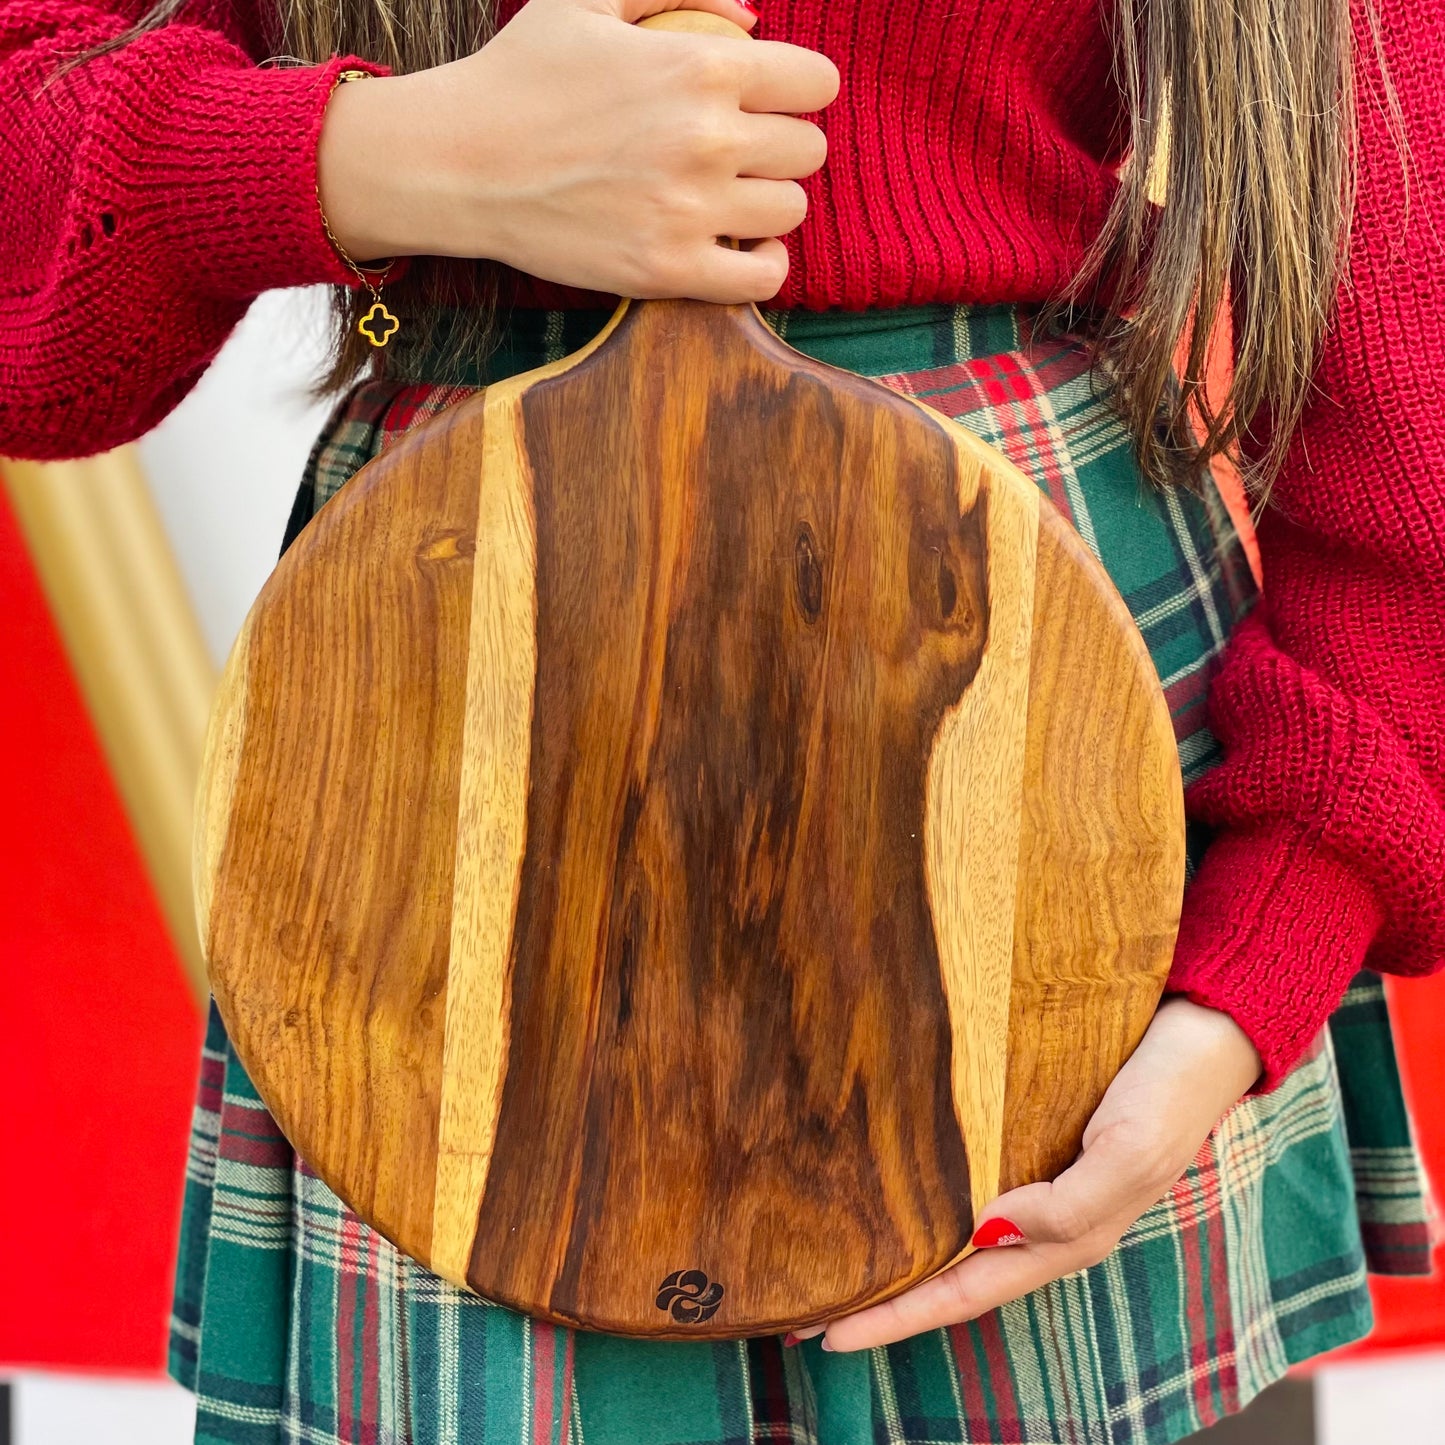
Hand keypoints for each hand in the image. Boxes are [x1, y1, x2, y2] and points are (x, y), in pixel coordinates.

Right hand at [316, 0, 839, 301]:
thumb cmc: (521, 76)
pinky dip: (764, 265)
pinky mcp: (669, 270)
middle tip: (745, 152)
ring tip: (733, 198)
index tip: (775, 100)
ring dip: (769, 204)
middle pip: (809, 150)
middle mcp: (708, 139)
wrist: (459, 162)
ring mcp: (690, 210)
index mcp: (702, 66)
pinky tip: (741, 248)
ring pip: (790, 211)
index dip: (801, 89)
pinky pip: (764, 277)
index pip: (816, 81)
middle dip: (784, 146)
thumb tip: (753, 19)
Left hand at [794, 997, 1262, 1351]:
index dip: (899, 1316)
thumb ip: (1068, 1204)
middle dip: (883, 1297)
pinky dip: (927, 1195)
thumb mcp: (1131, 1155)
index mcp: (1067, 1238)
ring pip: (952, 1231)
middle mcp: (1044, 1218)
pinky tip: (896, 1186)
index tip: (830, 1334)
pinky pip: (966, 1177)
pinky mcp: (1031, 1131)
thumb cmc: (1171, 1095)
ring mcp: (1035, 1176)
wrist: (1204, 1029)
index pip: (963, 1292)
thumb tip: (987, 1230)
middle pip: (948, 1273)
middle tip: (810, 1307)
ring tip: (839, 1256)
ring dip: (900, 1251)